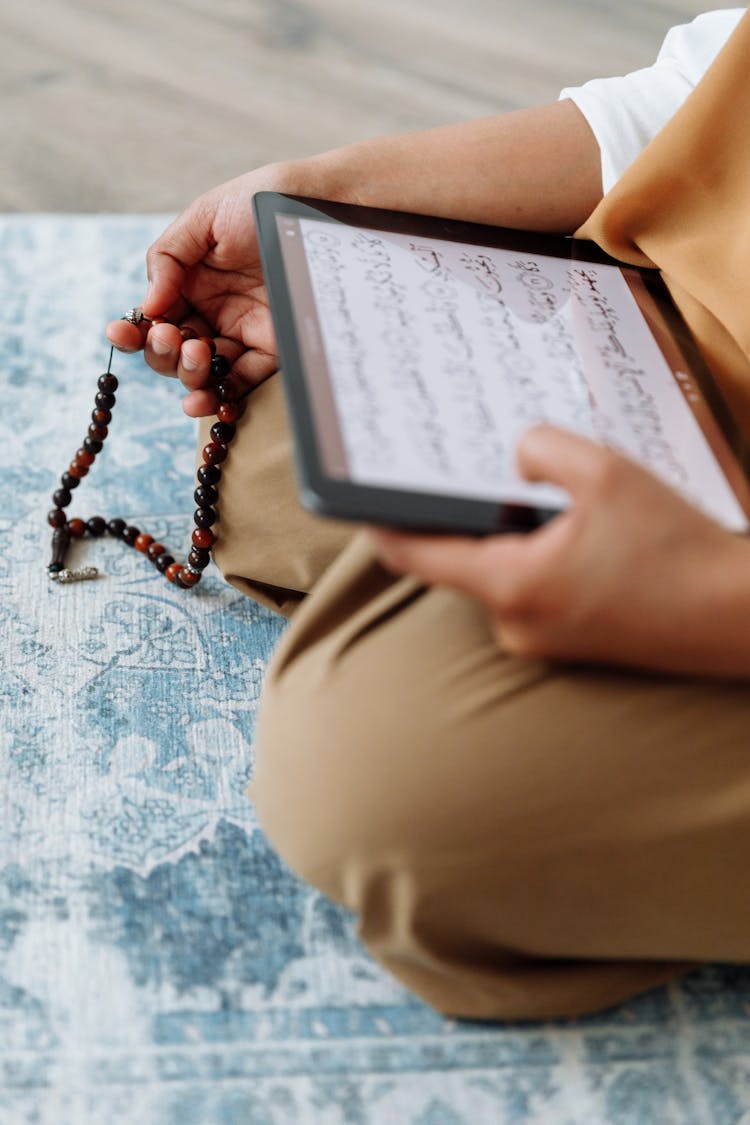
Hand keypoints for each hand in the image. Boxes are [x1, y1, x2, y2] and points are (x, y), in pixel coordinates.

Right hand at [105, 163, 297, 416]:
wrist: (316, 206)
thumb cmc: (258, 202)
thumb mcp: (204, 219)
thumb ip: (167, 258)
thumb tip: (148, 306)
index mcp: (188, 283)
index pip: (154, 318)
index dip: (135, 331)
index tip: (121, 333)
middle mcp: (211, 312)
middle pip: (173, 351)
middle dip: (164, 351)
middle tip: (173, 338)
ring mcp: (241, 333)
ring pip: (203, 372)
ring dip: (189, 374)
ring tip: (195, 354)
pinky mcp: (272, 349)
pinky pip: (242, 381)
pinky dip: (222, 396)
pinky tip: (205, 400)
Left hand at [369, 425, 748, 676]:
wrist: (738, 618)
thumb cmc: (678, 552)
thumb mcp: (606, 473)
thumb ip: (541, 449)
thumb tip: (514, 453)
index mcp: (511, 585)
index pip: (414, 555)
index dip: (381, 523)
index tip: (358, 498)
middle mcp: (514, 625)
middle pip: (460, 561)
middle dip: (470, 518)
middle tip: (488, 475)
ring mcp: (540, 642)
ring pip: (500, 576)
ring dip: (513, 539)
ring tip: (557, 506)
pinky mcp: (567, 646)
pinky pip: (531, 594)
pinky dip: (539, 563)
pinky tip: (582, 539)